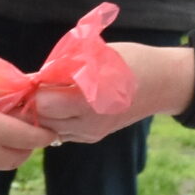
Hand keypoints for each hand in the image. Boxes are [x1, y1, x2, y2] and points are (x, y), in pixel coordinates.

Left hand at [32, 43, 194, 141]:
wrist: (162, 84)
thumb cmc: (131, 61)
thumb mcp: (97, 56)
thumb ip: (65, 67)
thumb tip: (32, 78)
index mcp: (91, 98)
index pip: (43, 101)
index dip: (34, 87)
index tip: (35, 75)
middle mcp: (89, 121)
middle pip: (42, 118)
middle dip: (35, 101)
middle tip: (37, 84)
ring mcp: (91, 133)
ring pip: (49, 128)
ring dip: (44, 111)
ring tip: (49, 92)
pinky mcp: (92, 137)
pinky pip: (62, 132)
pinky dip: (56, 119)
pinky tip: (62, 103)